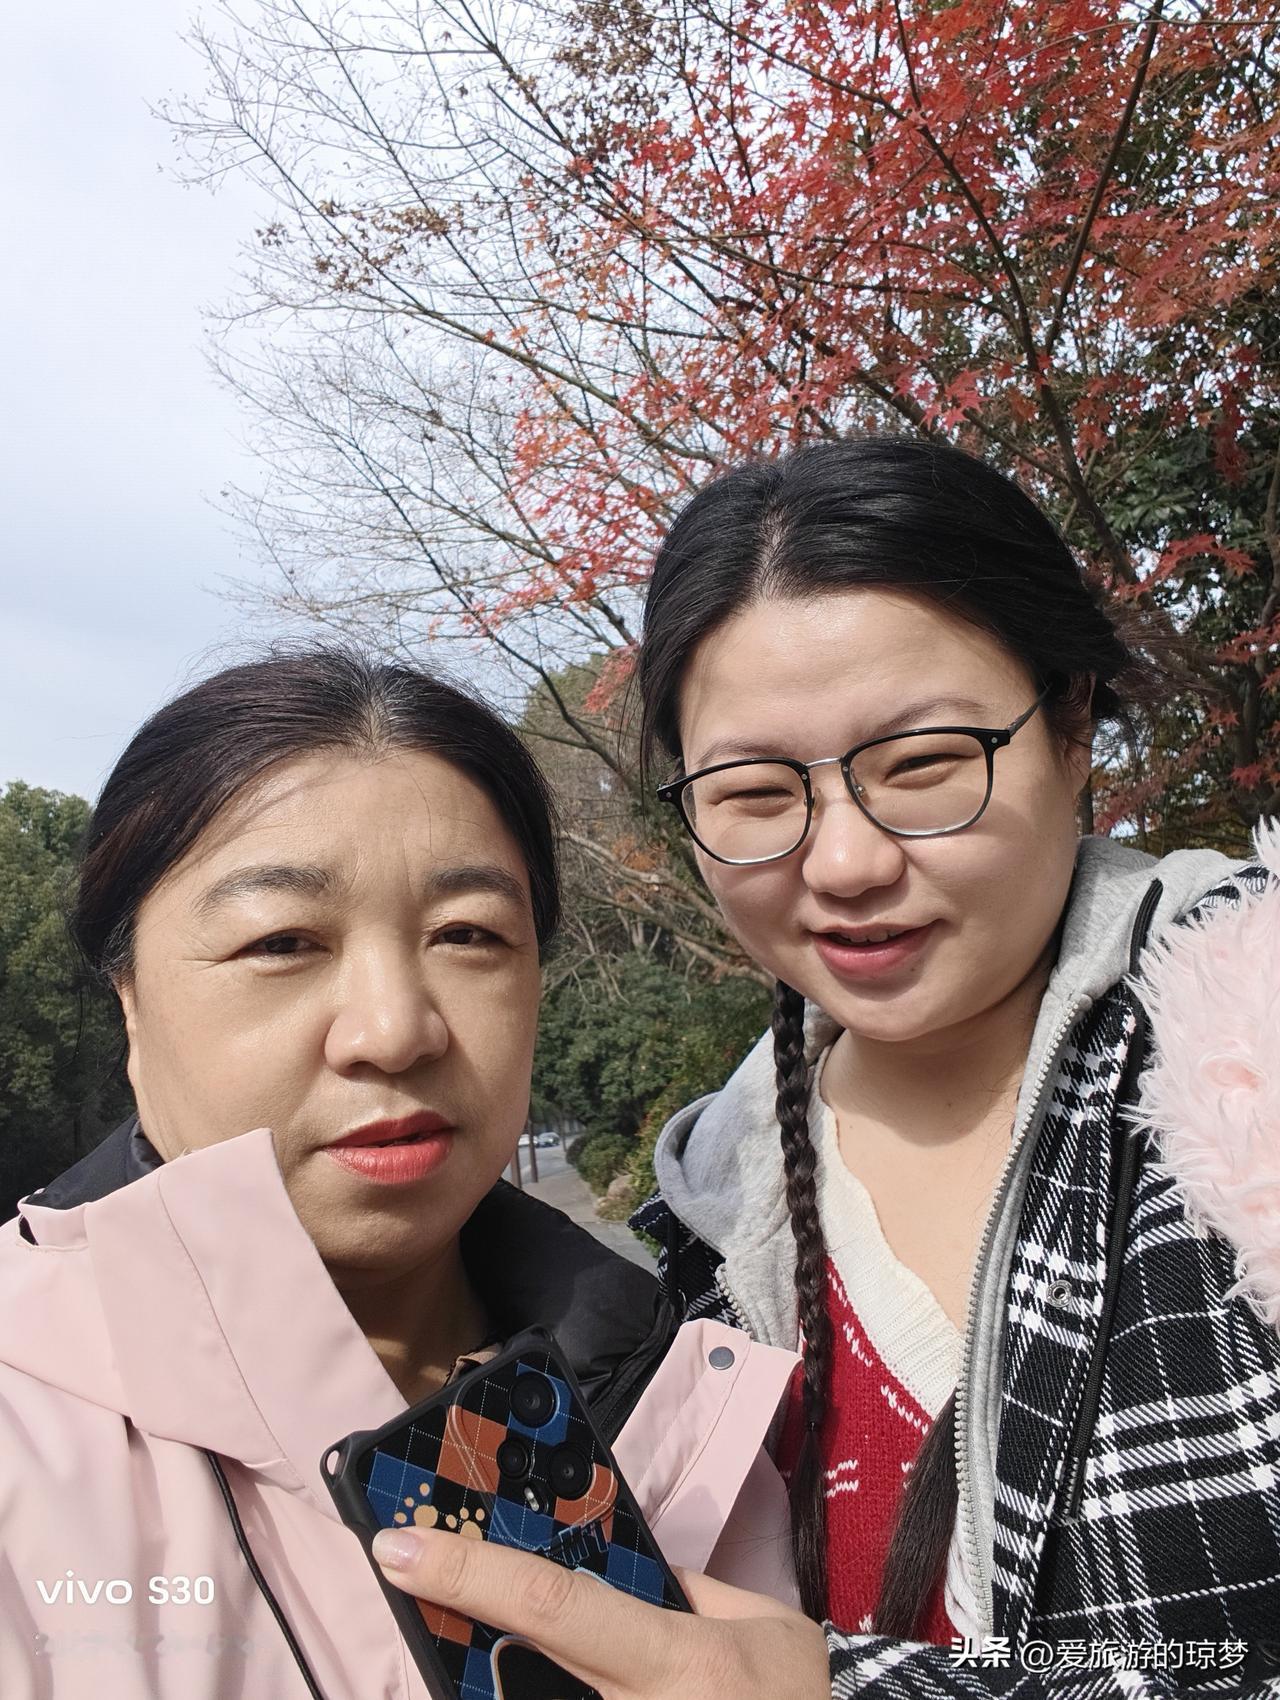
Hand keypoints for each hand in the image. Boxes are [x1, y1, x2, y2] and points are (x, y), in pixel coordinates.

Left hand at [371, 1526, 829, 1699]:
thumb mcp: (762, 1629)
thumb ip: (684, 1591)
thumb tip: (612, 1567)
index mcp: (674, 1662)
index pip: (551, 1603)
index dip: (468, 1572)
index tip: (396, 1545)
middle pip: (511, 1677)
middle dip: (453, 1636)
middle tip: (406, 1585)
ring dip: (489, 1678)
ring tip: (456, 1621)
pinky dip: (527, 1686)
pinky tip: (495, 1671)